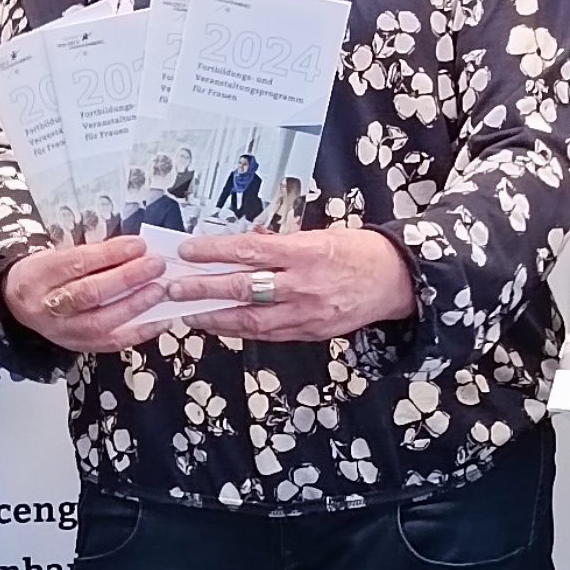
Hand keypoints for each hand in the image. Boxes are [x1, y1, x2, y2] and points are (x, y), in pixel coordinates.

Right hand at [2, 237, 168, 353]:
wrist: (18, 302)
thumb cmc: (43, 274)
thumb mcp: (55, 254)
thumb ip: (91, 254)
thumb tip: (134, 250)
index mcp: (38, 275)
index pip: (76, 263)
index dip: (110, 254)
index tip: (138, 245)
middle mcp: (47, 307)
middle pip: (89, 293)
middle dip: (127, 278)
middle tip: (154, 266)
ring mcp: (62, 331)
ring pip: (101, 322)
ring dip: (136, 306)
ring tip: (159, 290)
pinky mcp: (78, 346)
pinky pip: (111, 343)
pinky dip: (139, 332)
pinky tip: (158, 320)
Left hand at [165, 227, 414, 342]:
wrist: (396, 281)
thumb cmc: (357, 251)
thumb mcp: (319, 235)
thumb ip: (280, 243)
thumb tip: (243, 244)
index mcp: (305, 253)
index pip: (250, 251)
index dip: (214, 252)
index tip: (187, 251)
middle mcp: (303, 285)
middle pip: (243, 288)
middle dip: (203, 289)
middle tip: (173, 288)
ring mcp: (306, 313)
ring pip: (250, 319)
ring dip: (215, 316)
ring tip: (188, 312)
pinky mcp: (310, 333)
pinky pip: (267, 333)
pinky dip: (240, 329)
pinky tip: (220, 324)